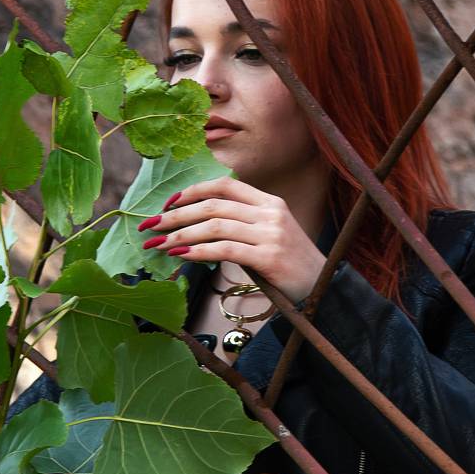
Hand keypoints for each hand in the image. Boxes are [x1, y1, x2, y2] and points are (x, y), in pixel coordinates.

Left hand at [137, 178, 326, 303]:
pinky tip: (180, 256)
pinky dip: (198, 251)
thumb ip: (241, 225)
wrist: (324, 289)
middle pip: (214, 205)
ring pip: (215, 226)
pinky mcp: (269, 257)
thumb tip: (196, 226)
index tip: (168, 203)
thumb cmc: (289, 266)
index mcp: (269, 202)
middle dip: (176, 215)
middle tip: (150, 226)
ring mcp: (271, 234)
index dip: (193, 190)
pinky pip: (225, 249)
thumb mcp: (269, 235)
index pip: (225, 185)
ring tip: (159, 245)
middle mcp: (270, 213)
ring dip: (181, 235)